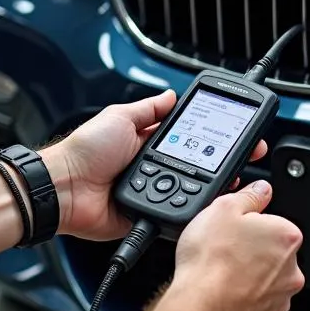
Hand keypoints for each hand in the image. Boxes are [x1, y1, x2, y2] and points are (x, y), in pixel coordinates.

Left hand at [43, 90, 265, 240]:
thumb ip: (147, 108)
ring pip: (190, 191)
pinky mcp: (147, 215)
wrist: (64, 187)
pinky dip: (186, 209)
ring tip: (231, 177)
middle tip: (245, 155)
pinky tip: (201, 201)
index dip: (210, 135)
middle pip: (195, 165)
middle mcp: (151, 167)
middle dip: (219, 161)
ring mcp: (151, 192)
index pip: (186, 137)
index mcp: (145, 142)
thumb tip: (170, 95)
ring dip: (207, 185)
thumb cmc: (83, 150)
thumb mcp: (118, 117)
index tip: (234, 131)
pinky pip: (173, 214)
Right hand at [172, 180, 304, 310]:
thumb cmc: (211, 262)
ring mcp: (281, 298)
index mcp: (286, 236)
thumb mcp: (223, 208)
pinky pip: (255, 303)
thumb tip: (261, 190)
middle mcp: (292, 270)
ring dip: (246, 274)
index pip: (272, 221)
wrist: (202, 308)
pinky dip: (241, 298)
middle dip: (249, 249)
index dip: (247, 223)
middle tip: (222, 249)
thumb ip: (249, 195)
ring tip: (219, 272)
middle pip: (270, 251)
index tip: (231, 229)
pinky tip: (223, 292)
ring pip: (264, 278)